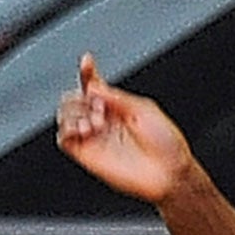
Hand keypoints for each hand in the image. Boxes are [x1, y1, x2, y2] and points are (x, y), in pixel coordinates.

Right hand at [54, 54, 197, 204]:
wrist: (171, 172)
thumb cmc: (167, 144)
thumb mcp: (144, 109)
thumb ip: (116, 97)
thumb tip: (92, 86)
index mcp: (117, 106)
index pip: (93, 85)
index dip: (87, 72)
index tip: (87, 61)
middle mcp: (103, 120)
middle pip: (74, 98)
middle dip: (82, 97)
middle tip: (101, 109)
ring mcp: (94, 137)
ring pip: (65, 115)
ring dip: (74, 112)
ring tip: (95, 122)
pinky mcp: (87, 155)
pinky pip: (63, 139)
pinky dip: (66, 129)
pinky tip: (84, 129)